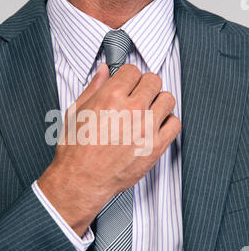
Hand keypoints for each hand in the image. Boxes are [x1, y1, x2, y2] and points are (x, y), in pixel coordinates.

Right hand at [38, 63, 180, 236]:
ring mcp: (146, 128)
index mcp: (111, 97)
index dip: (128, 77)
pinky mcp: (155, 146)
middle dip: (144, 86)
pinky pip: (175, 123)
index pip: (133, 71)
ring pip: (167, 99)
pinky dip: (167, 122)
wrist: (81, 180)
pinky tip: (155, 126)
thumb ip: (93, 88)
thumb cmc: (76, 149)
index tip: (127, 84)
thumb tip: (103, 71)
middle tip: (137, 97)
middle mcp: (131, 109)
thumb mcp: (76, 111)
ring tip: (148, 111)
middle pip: (153, 81)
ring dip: (158, 102)